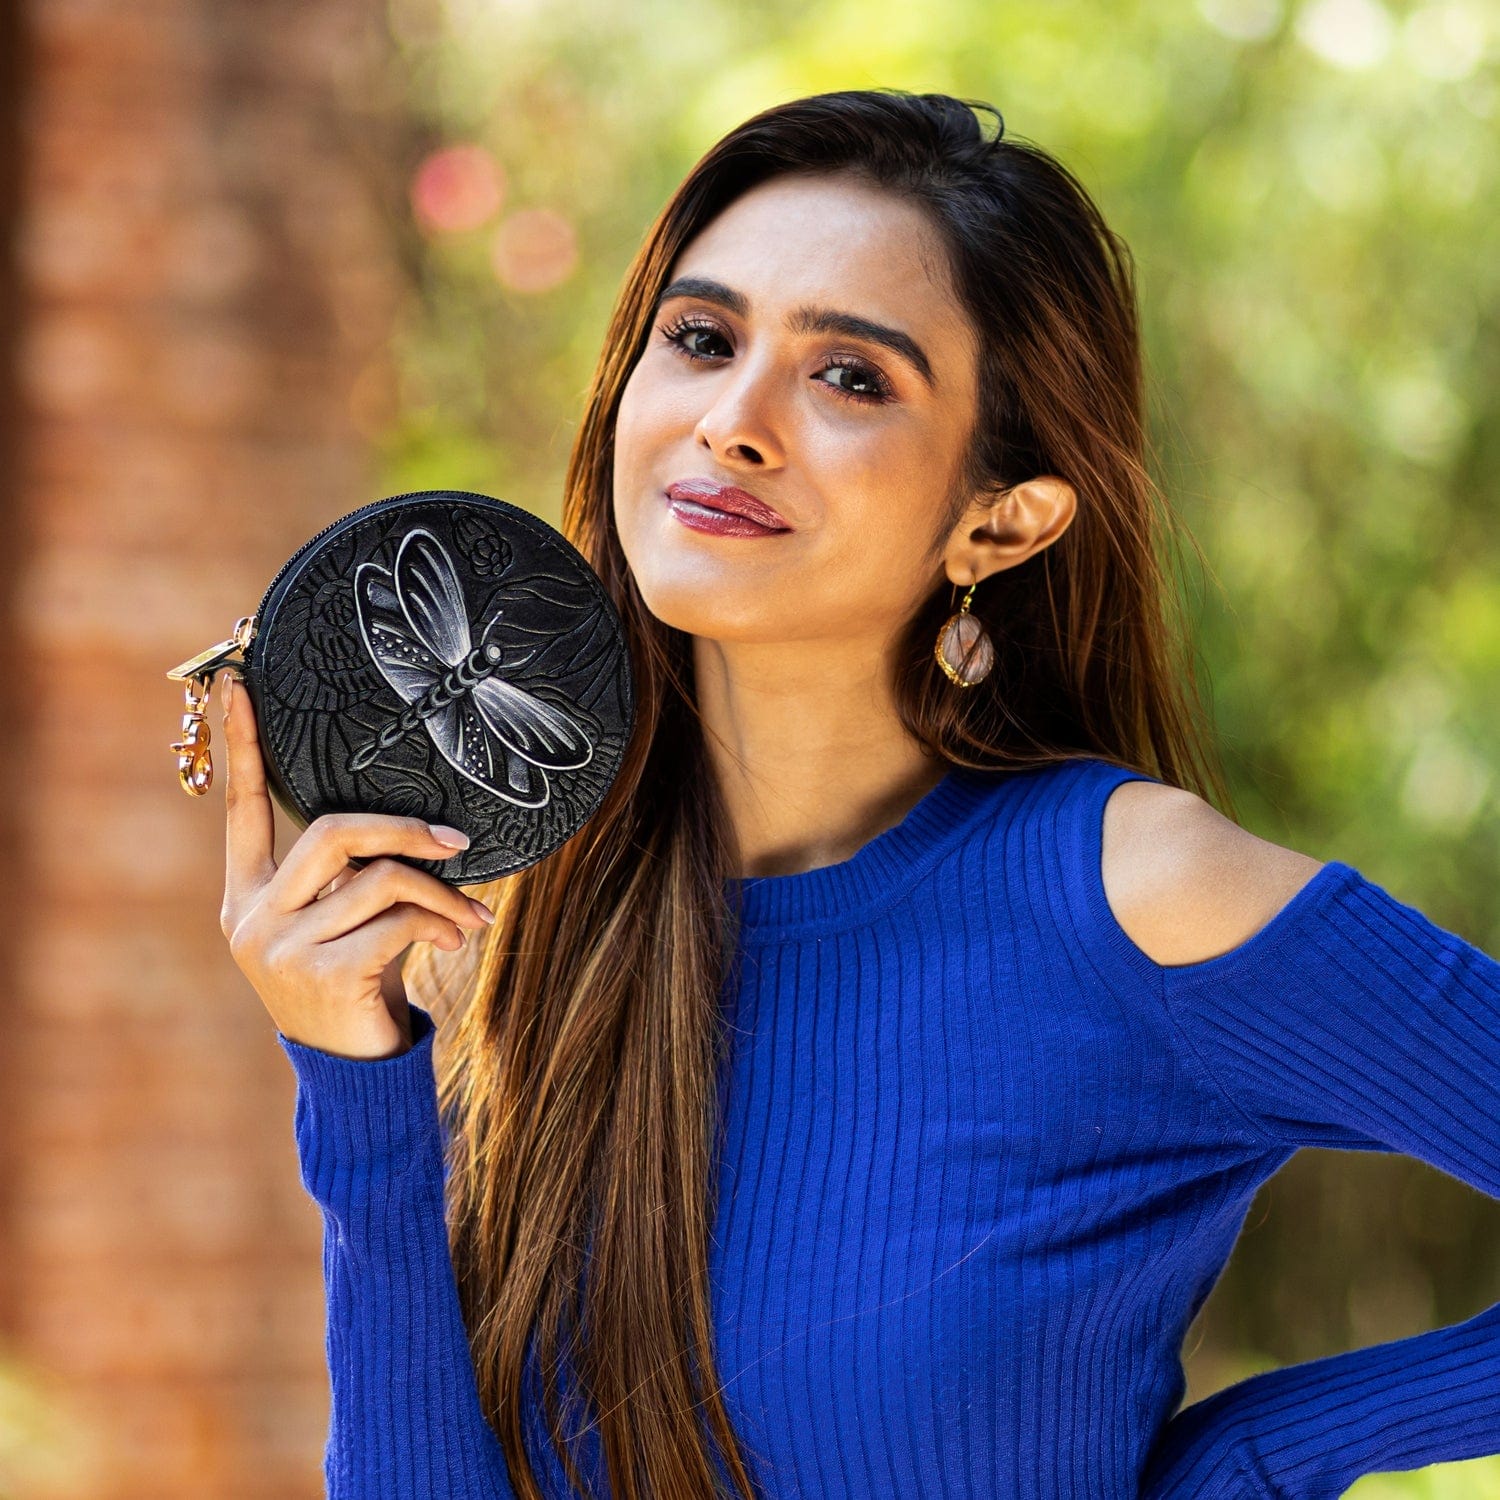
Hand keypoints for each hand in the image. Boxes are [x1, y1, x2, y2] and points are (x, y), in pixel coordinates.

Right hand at [216, 670, 493, 1060]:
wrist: (356, 1076)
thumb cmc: (358, 984)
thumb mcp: (345, 923)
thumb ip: (354, 875)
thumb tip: (419, 828)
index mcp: (247, 896)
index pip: (242, 808)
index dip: (242, 744)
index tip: (237, 681)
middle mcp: (251, 917)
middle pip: (333, 831)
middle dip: (405, 829)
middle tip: (458, 840)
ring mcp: (279, 948)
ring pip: (379, 876)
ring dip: (440, 892)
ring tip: (471, 914)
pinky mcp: (321, 974)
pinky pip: (398, 917)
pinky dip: (441, 922)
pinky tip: (455, 942)